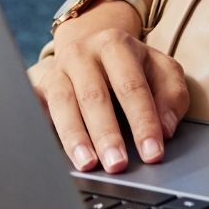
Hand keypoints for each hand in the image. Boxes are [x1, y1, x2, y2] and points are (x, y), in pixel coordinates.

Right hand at [28, 0, 189, 174]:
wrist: (93, 49)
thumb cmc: (133, 68)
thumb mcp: (162, 72)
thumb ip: (172, 96)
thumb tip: (166, 128)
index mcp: (115, 44)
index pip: (131, 87)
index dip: (143, 122)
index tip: (152, 154)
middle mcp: (81, 53)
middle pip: (94, 96)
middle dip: (106, 133)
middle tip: (118, 164)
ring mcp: (56, 70)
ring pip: (63, 104)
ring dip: (75, 138)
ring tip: (88, 164)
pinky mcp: (39, 87)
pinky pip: (36, 109)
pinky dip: (42, 129)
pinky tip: (50, 152)